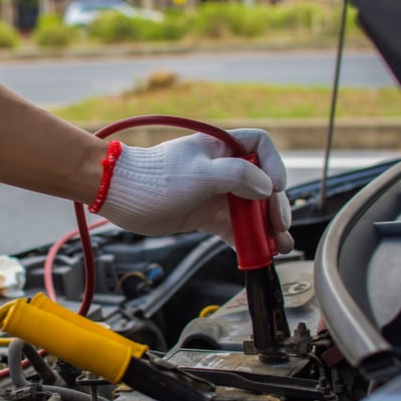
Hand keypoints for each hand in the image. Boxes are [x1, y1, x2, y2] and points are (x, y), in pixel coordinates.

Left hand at [95, 129, 293, 252]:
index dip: (274, 165)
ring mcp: (214, 193)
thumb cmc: (155, 178)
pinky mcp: (205, 215)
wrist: (120, 195)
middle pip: (262, 184)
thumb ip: (238, 176)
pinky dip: (246, 239)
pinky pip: (233, 227)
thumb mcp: (200, 173)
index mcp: (221, 148)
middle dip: (274, 207)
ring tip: (279, 247)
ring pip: (250, 209)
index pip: (261, 146)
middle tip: (280, 229)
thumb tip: (267, 188)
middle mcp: (222, 168)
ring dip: (266, 228)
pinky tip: (257, 253)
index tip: (275, 188)